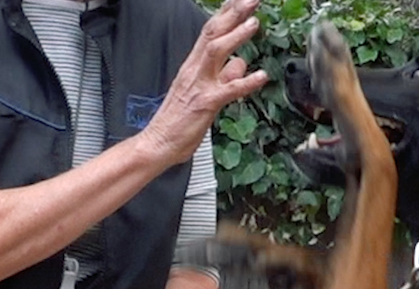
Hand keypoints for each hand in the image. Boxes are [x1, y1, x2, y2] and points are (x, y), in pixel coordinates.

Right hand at [139, 0, 269, 163]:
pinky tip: (261, 76)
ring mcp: (200, 85)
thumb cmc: (177, 122)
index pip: (210, 32)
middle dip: (233, 13)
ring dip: (236, 36)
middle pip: (214, 33)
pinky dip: (246, 82)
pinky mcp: (206, 104)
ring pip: (217, 52)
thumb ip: (222, 77)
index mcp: (193, 66)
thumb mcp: (202, 93)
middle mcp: (195, 70)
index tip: (240, 0)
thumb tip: (240, 64)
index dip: (227, 13)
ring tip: (254, 23)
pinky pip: (228, 90)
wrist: (157, 143)